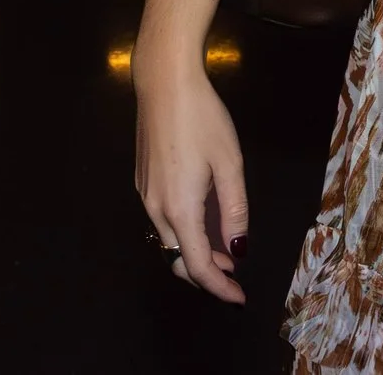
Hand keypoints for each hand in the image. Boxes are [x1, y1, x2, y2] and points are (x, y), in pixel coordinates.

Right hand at [134, 64, 249, 303]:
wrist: (164, 84)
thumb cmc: (203, 119)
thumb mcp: (229, 164)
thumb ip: (234, 210)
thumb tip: (237, 247)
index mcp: (179, 209)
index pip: (197, 265)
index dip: (219, 287)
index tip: (239, 298)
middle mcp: (156, 209)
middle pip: (177, 259)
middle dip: (206, 274)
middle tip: (234, 277)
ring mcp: (145, 195)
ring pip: (168, 241)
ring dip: (195, 252)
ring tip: (225, 251)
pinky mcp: (142, 181)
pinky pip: (163, 220)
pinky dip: (183, 232)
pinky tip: (204, 221)